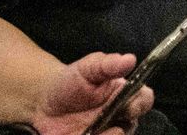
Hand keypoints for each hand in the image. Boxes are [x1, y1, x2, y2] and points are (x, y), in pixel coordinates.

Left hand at [28, 52, 154, 134]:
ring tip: (92, 134)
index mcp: (124, 95)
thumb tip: (130, 59)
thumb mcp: (88, 67)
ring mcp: (105, 132)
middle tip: (111, 129)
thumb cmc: (71, 80)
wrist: (42, 101)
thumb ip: (108, 64)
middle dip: (122, 129)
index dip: (141, 104)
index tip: (130, 107)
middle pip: (131, 126)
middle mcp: (119, 117)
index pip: (144, 100)